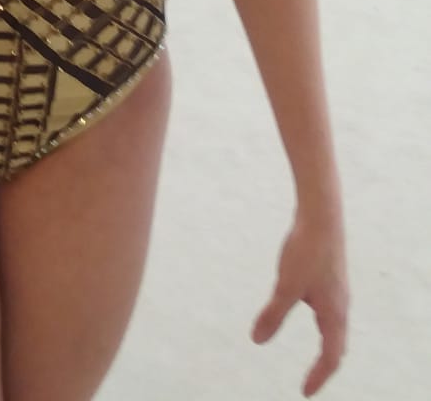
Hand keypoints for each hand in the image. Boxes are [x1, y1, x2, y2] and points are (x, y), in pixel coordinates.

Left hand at [252, 211, 347, 395]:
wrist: (322, 214)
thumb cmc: (306, 251)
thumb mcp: (285, 286)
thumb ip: (272, 315)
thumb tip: (257, 340)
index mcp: (334, 314)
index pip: (331, 356)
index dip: (318, 376)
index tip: (305, 392)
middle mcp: (341, 305)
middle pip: (338, 344)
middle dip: (327, 365)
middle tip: (313, 380)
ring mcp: (338, 289)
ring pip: (335, 325)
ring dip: (327, 343)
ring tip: (318, 356)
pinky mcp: (331, 275)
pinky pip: (330, 308)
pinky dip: (323, 322)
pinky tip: (308, 307)